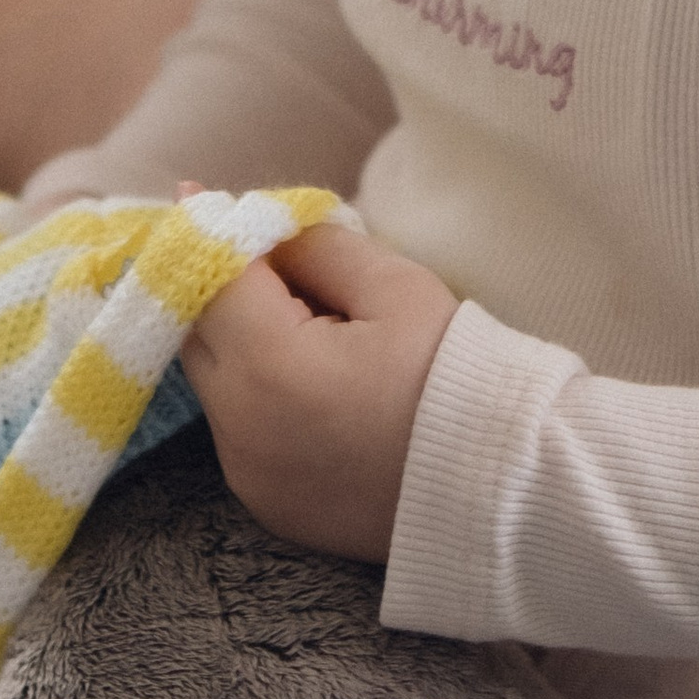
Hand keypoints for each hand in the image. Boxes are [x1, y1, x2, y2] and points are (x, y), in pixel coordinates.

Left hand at [181, 222, 459, 561]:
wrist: (502, 487)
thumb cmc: (454, 376)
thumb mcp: (396, 288)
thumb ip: (317, 248)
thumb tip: (264, 226)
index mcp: (269, 368)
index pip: (207, 281)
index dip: (206, 233)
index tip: (199, 194)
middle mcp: (240, 430)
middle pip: (196, 334)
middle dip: (220, 289)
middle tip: (265, 260)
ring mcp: (248, 476)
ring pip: (216, 384)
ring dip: (240, 344)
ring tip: (310, 327)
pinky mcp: (265, 504)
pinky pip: (239, 432)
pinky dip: (259, 397)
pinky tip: (316, 387)